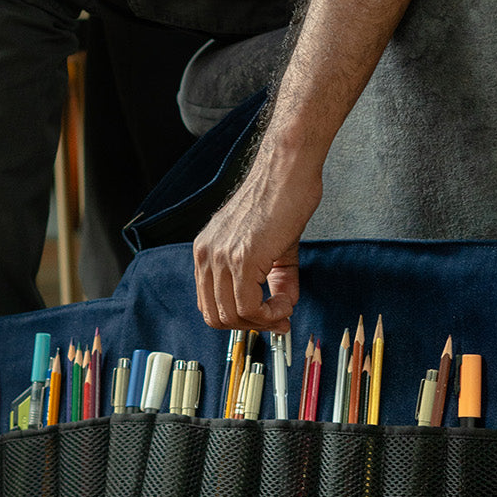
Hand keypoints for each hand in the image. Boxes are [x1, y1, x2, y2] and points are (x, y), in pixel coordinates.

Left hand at [193, 147, 322, 333]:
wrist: (289, 170)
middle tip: (278, 320)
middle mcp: (207, 254)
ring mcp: (222, 257)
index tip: (265, 318)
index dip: (237, 319)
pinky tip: (285, 303)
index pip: (209, 303)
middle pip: (216, 316)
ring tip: (285, 308)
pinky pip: (249, 306)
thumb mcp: (272, 246)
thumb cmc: (282, 198)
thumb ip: (274, 280)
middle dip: (249, 325)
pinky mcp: (242, 258)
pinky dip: (269, 314)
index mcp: (207, 250)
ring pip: (232, 315)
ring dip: (263, 321)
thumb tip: (283, 308)